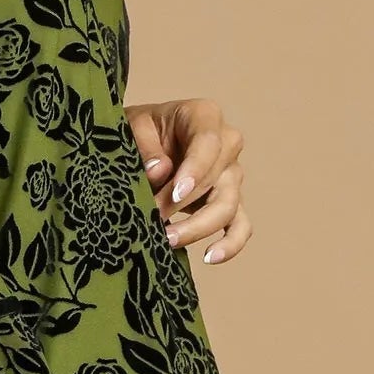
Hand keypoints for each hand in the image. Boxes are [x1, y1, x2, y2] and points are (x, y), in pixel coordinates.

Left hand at [123, 95, 252, 267]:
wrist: (141, 142)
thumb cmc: (139, 130)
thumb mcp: (132, 128)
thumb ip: (146, 147)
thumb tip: (161, 171)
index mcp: (204, 116)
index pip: (209, 143)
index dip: (194, 170)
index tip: (175, 194)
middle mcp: (226, 144)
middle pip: (218, 179)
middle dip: (184, 203)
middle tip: (154, 219)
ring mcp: (231, 174)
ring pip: (228, 205)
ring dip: (198, 227)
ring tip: (168, 240)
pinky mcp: (229, 201)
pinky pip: (240, 225)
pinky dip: (230, 243)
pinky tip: (210, 257)